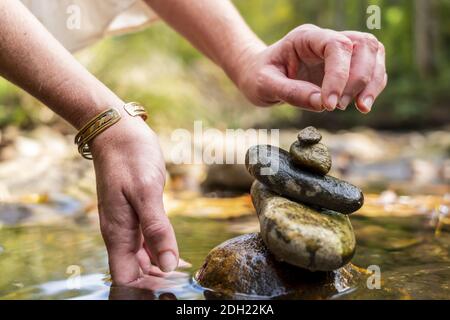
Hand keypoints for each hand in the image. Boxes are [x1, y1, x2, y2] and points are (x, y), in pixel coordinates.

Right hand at [90, 113, 178, 285]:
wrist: (119, 132)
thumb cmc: (131, 157)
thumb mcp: (146, 192)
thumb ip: (157, 230)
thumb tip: (169, 265)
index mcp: (118, 232)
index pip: (127, 277)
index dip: (146, 286)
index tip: (171, 287)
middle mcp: (120, 233)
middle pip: (135, 271)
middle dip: (157, 280)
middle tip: (185, 281)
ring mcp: (126, 224)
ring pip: (141, 259)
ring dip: (161, 267)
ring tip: (186, 273)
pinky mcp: (135, 214)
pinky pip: (146, 242)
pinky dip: (160, 251)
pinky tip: (177, 255)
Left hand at [237, 24, 386, 112]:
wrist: (258, 75)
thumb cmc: (259, 76)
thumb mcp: (264, 85)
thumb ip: (290, 93)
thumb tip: (321, 103)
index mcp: (305, 37)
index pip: (336, 46)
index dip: (339, 75)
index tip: (330, 104)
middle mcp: (325, 40)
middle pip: (362, 45)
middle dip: (358, 79)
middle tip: (338, 106)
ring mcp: (338, 52)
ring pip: (373, 54)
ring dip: (372, 82)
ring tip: (360, 107)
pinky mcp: (345, 67)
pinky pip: (371, 69)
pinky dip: (373, 86)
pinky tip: (362, 104)